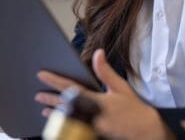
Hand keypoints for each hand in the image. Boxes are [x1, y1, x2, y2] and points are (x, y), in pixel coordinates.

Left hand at [35, 49, 171, 139]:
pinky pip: (76, 129)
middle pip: (66, 107)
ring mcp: (92, 128)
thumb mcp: (120, 87)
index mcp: (98, 101)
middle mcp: (93, 115)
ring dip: (55, 115)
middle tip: (38, 95)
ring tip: (44, 109)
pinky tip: (60, 122)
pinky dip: (66, 125)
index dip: (55, 81)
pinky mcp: (94, 135)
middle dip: (51, 100)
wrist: (146, 131)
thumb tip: (98, 53)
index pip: (71, 89)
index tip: (42, 75)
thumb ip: (105, 71)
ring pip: (68, 120)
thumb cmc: (134, 108)